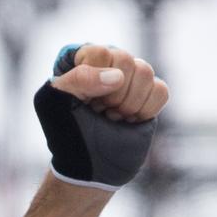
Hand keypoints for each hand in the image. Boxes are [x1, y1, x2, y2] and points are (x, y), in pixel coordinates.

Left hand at [50, 44, 168, 123]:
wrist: (87, 163)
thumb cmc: (66, 131)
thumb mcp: (55, 103)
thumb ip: (78, 80)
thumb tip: (117, 77)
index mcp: (80, 60)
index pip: (99, 53)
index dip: (94, 80)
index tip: (84, 100)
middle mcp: (108, 63)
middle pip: (126, 60)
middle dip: (112, 94)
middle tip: (98, 110)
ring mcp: (131, 78)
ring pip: (146, 73)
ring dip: (127, 103)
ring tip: (111, 115)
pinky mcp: (149, 94)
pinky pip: (160, 91)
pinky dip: (145, 110)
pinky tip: (129, 119)